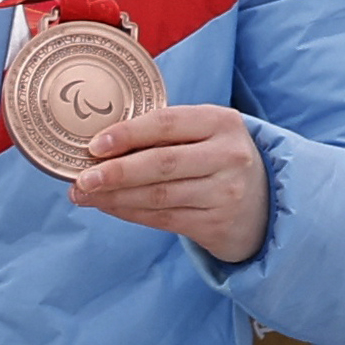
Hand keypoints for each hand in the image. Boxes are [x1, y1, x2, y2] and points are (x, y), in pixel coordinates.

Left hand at [69, 102, 270, 265]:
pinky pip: (161, 218)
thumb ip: (161, 134)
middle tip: (81, 179)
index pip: (167, 123)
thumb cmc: (215, 159)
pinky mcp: (216, 223)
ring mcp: (226, 192)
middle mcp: (229, 155)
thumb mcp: (202, 134)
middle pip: (162, 164)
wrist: (263, 202)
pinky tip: (107, 206)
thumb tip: (96, 147)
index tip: (93, 145)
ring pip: (158, 196)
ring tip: (82, 195)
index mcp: (222, 121)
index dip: (128, 134)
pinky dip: (128, 212)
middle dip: (115, 173)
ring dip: (113, 197)